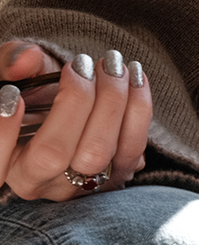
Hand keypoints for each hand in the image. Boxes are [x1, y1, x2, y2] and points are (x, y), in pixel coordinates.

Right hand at [0, 40, 152, 201]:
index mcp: (7, 163)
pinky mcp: (116, 175)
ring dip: (111, 101)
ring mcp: (79, 184)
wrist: (65, 106)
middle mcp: (40, 181)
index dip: (2, 130)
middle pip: (55, 153)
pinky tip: (135, 77)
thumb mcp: (14, 76)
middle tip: (82, 63)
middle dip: (74, 101)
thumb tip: (24, 61)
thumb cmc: (31, 92)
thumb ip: (11, 62)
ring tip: (112, 64)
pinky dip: (138, 108)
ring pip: (98, 152)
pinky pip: (132, 148)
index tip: (13, 93)